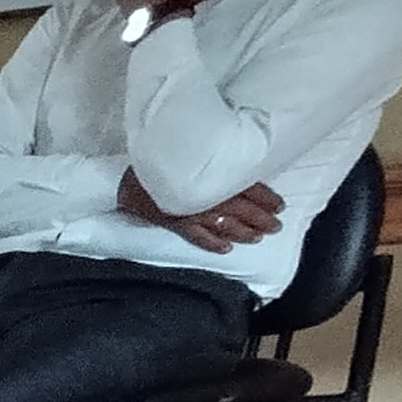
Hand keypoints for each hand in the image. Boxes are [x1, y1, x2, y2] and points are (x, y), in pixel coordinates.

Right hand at [119, 168, 283, 253]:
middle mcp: (206, 194)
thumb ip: (214, 158)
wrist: (122, 174)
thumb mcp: (190, 152)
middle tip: (275, 226)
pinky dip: (213, 243)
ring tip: (256, 238)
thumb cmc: (159, 159)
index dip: (266, 198)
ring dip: (243, 233)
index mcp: (213, 174)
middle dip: (261, 219)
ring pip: (225, 225)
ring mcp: (191, 211)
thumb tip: (237, 161)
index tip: (279, 205)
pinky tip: (225, 248)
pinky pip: (198, 236)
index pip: (249, 187)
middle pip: (242, 209)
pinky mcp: (175, 223)